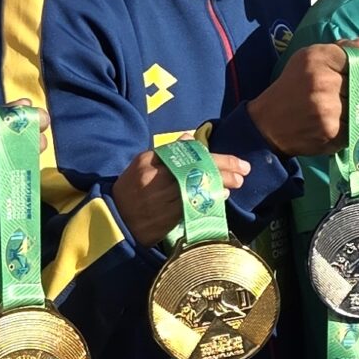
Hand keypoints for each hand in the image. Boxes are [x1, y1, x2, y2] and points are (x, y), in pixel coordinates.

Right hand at [113, 148, 252, 244]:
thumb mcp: (141, 165)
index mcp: (149, 162)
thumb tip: (190, 138)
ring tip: (237, 182)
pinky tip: (221, 196)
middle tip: (243, 171)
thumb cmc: (131, 190)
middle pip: (196, 170)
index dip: (214, 156)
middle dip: (223, 169)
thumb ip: (166, 152)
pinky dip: (209, 201)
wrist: (114, 220)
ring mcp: (160, 201)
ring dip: (221, 185)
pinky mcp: (164, 220)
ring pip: (197, 189)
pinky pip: (192, 207)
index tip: (234, 160)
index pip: (187, 154)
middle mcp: (155, 179)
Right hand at [249, 38, 358, 155]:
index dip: (357, 69)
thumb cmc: (292, 87)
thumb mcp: (309, 59)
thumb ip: (340, 50)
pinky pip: (356, 127)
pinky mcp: (331, 132)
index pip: (356, 59)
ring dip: (355, 111)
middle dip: (357, 91)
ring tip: (336, 112)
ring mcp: (328, 109)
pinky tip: (334, 126)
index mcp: (316, 58)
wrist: (268, 124)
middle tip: (342, 97)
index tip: (348, 76)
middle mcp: (322, 81)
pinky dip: (349, 128)